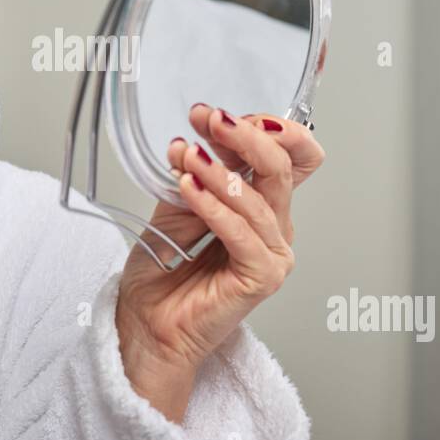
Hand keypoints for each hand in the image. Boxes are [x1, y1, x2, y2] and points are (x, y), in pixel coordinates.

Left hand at [115, 104, 323, 422]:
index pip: (293, 157)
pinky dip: (214, 207)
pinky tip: (188, 187)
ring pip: (259, 199)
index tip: (222, 114)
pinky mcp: (261, 278)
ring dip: (219, 170)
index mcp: (263, 205)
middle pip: (281, 168)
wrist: (146, 325)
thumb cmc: (163, 272)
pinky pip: (243, 233)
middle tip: (207, 118)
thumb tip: (199, 136)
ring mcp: (273, 254)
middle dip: (243, 136)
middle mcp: (276, 228)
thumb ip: (196, 174)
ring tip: (185, 155)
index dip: (270, 129)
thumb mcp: (177, 205)